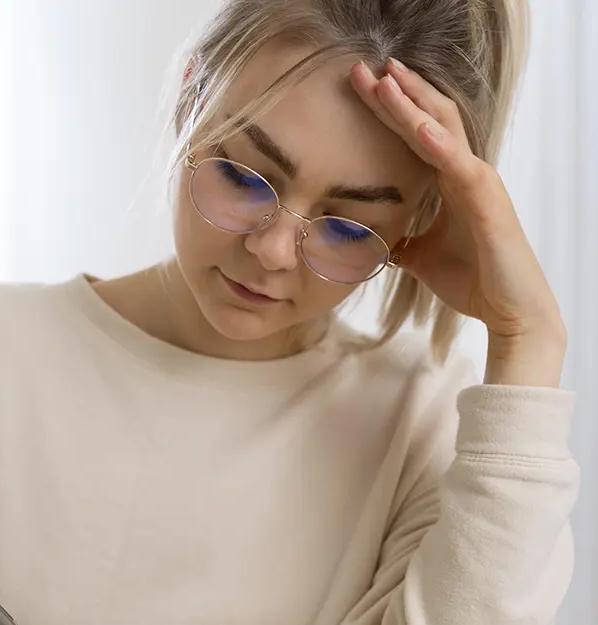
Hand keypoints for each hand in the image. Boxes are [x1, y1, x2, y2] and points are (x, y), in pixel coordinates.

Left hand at [350, 59, 566, 383]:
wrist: (510, 311)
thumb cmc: (474, 281)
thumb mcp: (422, 259)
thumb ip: (402, 241)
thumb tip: (376, 240)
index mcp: (451, 182)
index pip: (418, 133)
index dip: (391, 108)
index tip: (361, 85)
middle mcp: (466, 173)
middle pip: (429, 119)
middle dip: (395, 93)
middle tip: (361, 67)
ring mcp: (479, 184)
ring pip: (444, 132)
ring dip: (412, 106)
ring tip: (383, 80)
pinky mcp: (487, 204)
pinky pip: (461, 167)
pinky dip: (439, 145)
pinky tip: (418, 126)